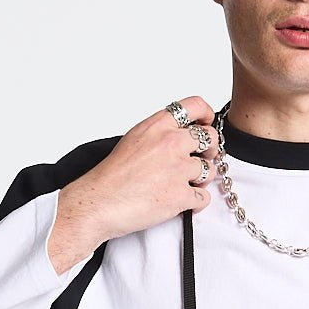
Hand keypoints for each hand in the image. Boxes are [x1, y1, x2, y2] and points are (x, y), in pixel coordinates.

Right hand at [61, 96, 220, 245]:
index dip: (206, 115)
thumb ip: (158, 134)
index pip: (195, 105)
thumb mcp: (133, 139)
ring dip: (201, 179)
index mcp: (157, 126)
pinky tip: (184, 202)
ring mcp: (177, 169)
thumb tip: (179, 136)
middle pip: (210, 138)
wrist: (98, 203)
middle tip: (200, 160)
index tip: (206, 123)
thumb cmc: (110, 177)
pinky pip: (204, 197)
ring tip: (184, 185)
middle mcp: (170, 143)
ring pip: (210, 169)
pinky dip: (197, 202)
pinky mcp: (180, 195)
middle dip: (209, 150)